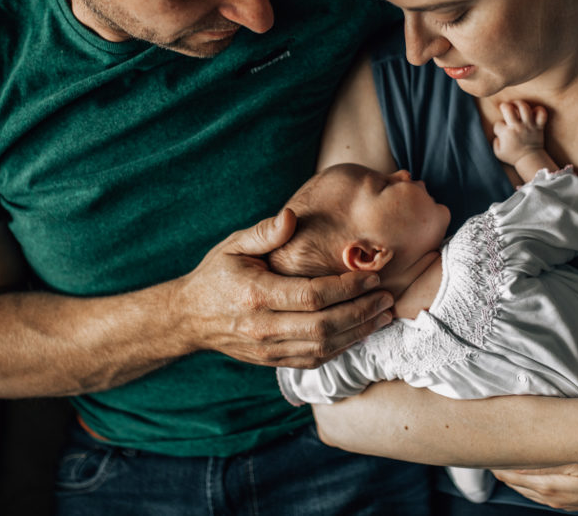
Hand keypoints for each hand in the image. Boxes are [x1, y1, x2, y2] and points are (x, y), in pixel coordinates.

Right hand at [177, 208, 393, 367]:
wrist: (189, 317)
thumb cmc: (216, 275)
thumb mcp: (233, 245)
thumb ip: (265, 232)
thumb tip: (291, 216)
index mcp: (256, 295)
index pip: (312, 295)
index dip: (347, 288)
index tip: (371, 276)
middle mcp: (263, 327)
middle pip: (324, 326)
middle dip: (362, 312)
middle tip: (387, 297)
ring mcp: (268, 349)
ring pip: (323, 348)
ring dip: (359, 333)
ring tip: (383, 315)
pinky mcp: (273, 361)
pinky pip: (315, 360)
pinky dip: (343, 348)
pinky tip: (361, 332)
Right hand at [492, 100, 556, 176]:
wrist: (530, 159)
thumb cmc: (513, 156)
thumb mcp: (498, 153)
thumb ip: (495, 142)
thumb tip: (498, 134)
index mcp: (506, 134)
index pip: (498, 124)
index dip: (498, 127)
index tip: (501, 132)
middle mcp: (517, 127)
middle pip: (508, 109)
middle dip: (504, 106)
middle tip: (505, 108)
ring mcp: (529, 126)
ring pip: (524, 107)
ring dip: (519, 103)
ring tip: (517, 105)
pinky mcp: (538, 126)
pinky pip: (541, 113)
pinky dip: (539, 110)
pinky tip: (533, 112)